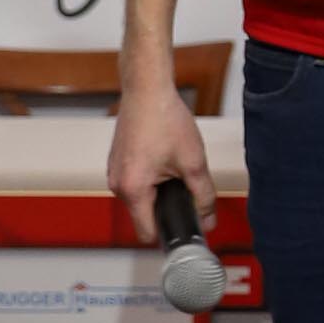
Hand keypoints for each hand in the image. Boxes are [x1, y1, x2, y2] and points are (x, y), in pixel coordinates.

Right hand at [108, 80, 217, 245]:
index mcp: (133, 189)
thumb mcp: (193, 162)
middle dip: (166, 206)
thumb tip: (208, 219)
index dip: (169, 232)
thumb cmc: (164, 119)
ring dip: (158, 190)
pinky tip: (162, 158)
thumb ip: (203, 196)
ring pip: (140, 197)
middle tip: (185, 185)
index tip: (184, 225)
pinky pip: (134, 181)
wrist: (147, 89)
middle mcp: (117, 184)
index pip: (148, 233)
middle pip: (144, 215)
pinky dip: (149, 177)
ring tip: (174, 167)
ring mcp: (114, 172)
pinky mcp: (116, 161)